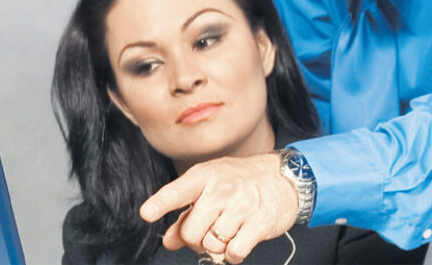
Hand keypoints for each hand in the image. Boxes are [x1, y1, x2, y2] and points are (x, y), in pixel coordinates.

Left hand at [140, 153, 298, 262]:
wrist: (284, 178)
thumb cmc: (242, 181)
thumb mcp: (211, 187)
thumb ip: (186, 213)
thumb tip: (168, 240)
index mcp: (205, 176)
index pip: (178, 191)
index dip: (161, 203)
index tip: (147, 213)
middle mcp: (222, 189)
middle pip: (191, 232)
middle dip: (195, 240)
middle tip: (208, 231)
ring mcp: (242, 205)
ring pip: (212, 245)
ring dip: (217, 247)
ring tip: (228, 232)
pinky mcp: (259, 222)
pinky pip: (234, 253)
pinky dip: (233, 255)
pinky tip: (239, 240)